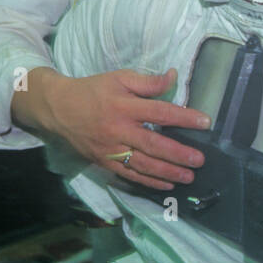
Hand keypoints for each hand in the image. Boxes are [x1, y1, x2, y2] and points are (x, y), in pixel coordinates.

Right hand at [14, 67, 209, 190]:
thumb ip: (148, 81)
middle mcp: (118, 130)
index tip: (205, 122)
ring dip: (167, 173)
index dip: (183, 117)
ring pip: (142, 164)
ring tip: (189, 177)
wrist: (58, 108)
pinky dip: (149, 182)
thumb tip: (174, 77)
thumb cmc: (92, 90)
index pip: (159, 112)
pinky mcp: (104, 162)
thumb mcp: (119, 78)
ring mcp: (110, 149)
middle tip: (200, 161)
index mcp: (124, 106)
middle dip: (178, 154)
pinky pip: (129, 175)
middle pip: (153, 144)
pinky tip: (166, 185)